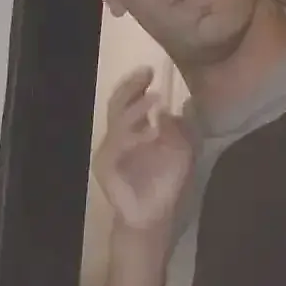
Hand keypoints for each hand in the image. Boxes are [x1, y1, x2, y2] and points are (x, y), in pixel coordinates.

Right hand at [93, 66, 193, 232]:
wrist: (152, 214)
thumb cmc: (165, 182)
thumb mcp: (182, 151)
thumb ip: (181, 129)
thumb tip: (179, 105)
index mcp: (134, 129)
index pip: (130, 100)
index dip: (137, 84)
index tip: (150, 71)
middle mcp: (118, 136)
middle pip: (117, 104)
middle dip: (130, 87)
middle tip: (146, 75)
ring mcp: (108, 150)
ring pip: (117, 122)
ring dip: (136, 109)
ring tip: (155, 99)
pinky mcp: (104, 166)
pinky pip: (116, 147)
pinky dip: (132, 138)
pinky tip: (150, 133)